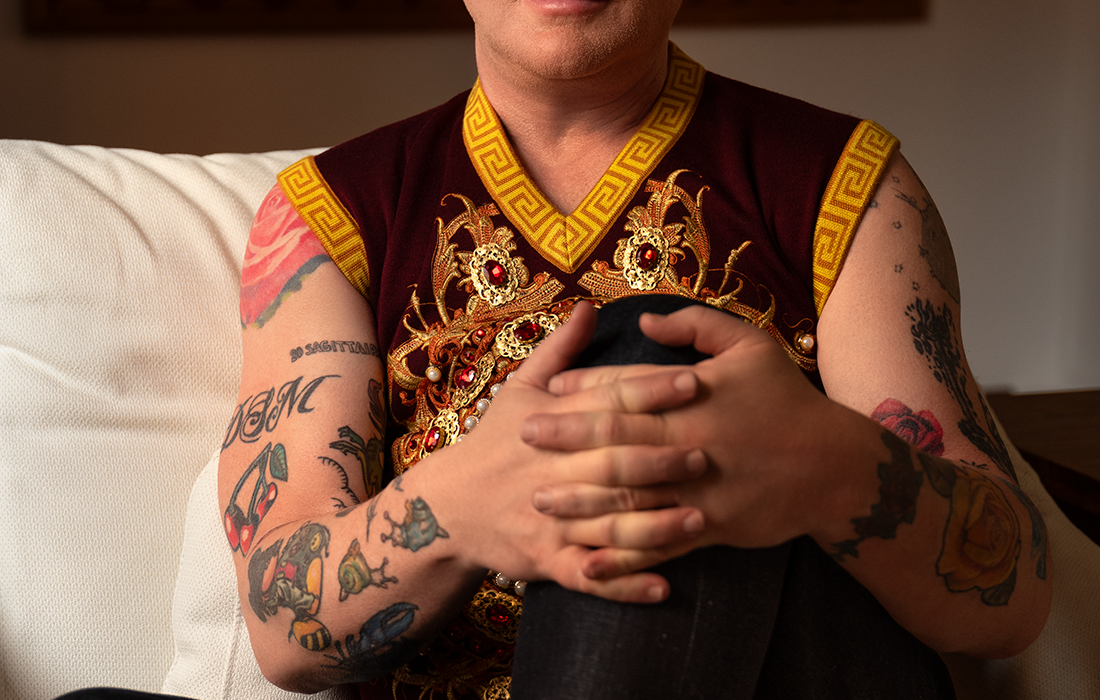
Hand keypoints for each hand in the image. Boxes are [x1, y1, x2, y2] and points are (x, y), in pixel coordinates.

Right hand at [424, 302, 708, 601]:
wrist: (446, 507)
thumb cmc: (494, 442)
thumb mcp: (519, 390)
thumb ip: (560, 351)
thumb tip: (588, 306)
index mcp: (550, 423)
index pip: (606, 402)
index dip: (650, 391)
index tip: (694, 381)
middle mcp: (552, 471)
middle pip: (612, 463)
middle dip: (661, 459)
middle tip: (708, 454)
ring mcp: (550, 520)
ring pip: (607, 524)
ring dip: (655, 525)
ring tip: (699, 519)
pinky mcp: (547, 561)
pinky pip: (590, 577)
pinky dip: (625, 584)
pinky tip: (663, 587)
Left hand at [523, 305, 846, 577]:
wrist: (835, 466)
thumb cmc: (788, 400)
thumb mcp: (751, 346)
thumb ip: (696, 326)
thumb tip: (645, 320)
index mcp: (695, 396)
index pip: (628, 387)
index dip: (584, 389)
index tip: (549, 392)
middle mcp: (690, 441)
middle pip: (617, 438)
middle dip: (566, 438)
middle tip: (523, 437)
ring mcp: (699, 488)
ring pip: (629, 495)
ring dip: (582, 499)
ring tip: (539, 498)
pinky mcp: (711, 527)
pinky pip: (658, 542)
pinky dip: (623, 554)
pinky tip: (588, 559)